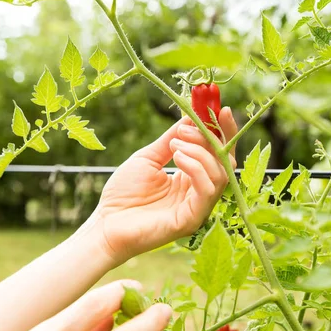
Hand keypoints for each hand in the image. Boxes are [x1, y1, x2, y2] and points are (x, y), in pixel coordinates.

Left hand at [97, 107, 237, 264]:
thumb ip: (170, 140)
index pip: (218, 153)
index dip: (222, 130)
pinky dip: (197, 168)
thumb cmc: (123, 194)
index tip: (218, 107)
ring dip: (200, 152)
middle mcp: (199, 193)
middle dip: (212, 137)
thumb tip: (190, 116)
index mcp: (192, 179)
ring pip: (219, 174)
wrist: (104, 223)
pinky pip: (207, 190)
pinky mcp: (191, 219)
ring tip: (175, 145)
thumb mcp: (148, 158)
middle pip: (225, 162)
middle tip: (186, 127)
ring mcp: (198, 208)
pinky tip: (177, 158)